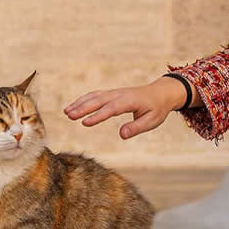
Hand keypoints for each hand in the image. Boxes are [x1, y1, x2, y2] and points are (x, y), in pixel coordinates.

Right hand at [64, 77, 187, 139]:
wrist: (161, 93)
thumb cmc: (157, 109)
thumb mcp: (152, 121)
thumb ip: (136, 128)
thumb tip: (121, 135)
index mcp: (130, 101)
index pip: (111, 109)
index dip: (98, 115)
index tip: (84, 123)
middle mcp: (120, 95)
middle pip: (98, 100)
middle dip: (83, 107)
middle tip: (69, 115)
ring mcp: (114, 93)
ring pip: (94, 96)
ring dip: (80, 103)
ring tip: (66, 112)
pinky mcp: (112, 94)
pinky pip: (95, 95)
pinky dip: (84, 100)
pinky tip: (74, 107)